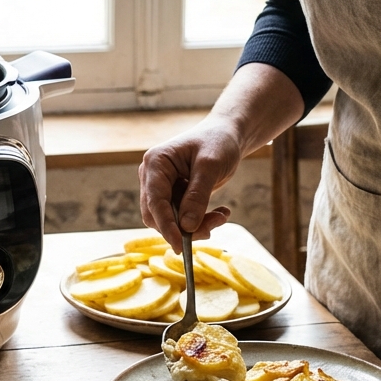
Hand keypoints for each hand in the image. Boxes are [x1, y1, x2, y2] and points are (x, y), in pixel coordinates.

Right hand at [138, 118, 240, 251]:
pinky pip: (181, 218)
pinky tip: (220, 213)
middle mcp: (152, 177)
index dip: (166, 225)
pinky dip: (200, 221)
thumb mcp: (211, 166)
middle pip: (157, 215)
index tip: (180, 245)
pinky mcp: (174, 196)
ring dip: (196, 225)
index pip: (154, 201)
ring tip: (222, 216)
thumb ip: (197, 196)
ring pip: (170, 221)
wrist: (227, 134)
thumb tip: (186, 227)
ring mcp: (162, 187)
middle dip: (184, 227)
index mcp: (155, 163)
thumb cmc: (218, 142)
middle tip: (213, 227)